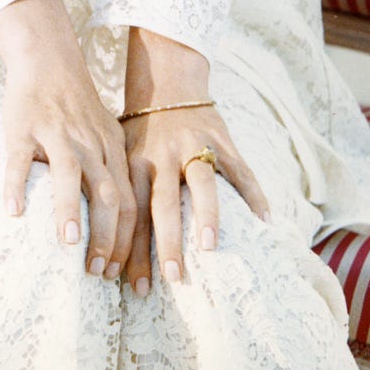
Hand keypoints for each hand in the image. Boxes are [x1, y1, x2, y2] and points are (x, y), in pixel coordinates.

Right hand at [0, 0, 135, 278]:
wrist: (47, 54)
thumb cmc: (75, 102)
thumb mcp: (103, 131)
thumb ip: (110, 168)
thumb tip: (117, 222)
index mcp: (111, 146)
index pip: (129, 199)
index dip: (126, 239)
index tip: (117, 272)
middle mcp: (89, 140)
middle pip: (108, 192)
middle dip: (106, 236)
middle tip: (96, 272)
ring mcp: (57, 132)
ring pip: (71, 173)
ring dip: (71, 211)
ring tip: (68, 244)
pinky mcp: (25, 125)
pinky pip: (21, 157)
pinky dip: (17, 184)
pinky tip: (13, 210)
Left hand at [122, 27, 269, 293]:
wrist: (166, 79)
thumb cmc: (139, 129)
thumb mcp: (121, 153)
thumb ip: (120, 191)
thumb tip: (105, 247)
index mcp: (134, 162)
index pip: (131, 213)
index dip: (132, 252)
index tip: (136, 289)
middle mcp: (163, 155)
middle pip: (162, 204)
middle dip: (166, 243)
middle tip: (172, 278)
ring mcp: (194, 146)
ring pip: (201, 183)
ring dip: (205, 216)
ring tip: (210, 248)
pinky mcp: (221, 139)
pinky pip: (240, 168)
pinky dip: (253, 193)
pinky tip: (264, 219)